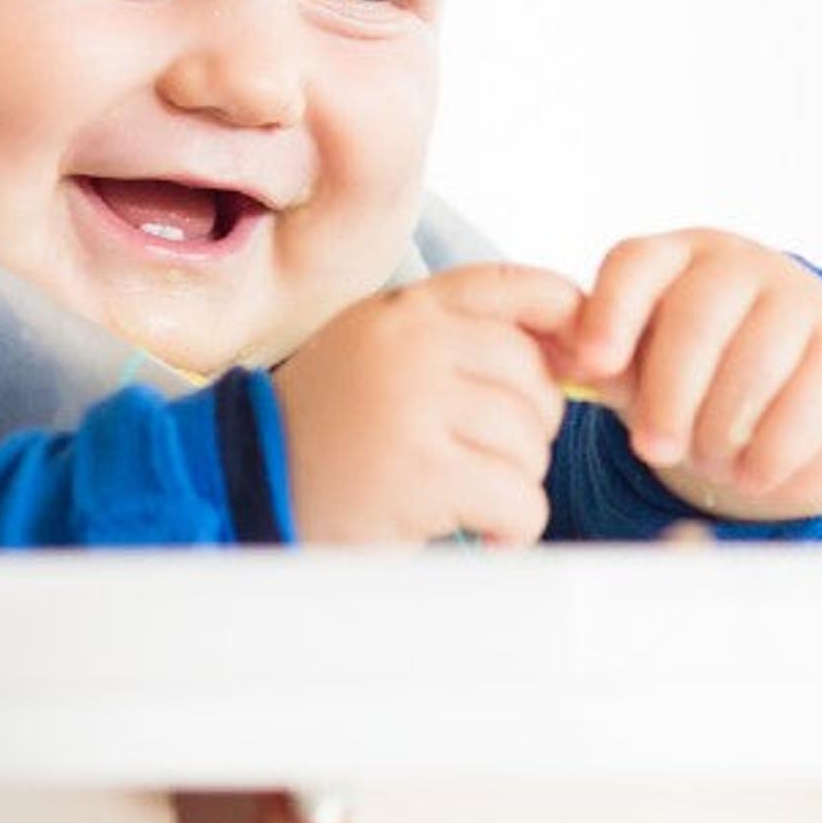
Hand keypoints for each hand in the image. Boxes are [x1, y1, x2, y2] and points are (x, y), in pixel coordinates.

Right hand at [272, 265, 581, 544]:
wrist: (244, 491)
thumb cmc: (327, 434)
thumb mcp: (380, 356)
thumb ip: (458, 338)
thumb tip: (577, 341)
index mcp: (405, 310)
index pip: (518, 288)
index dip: (568, 324)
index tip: (578, 367)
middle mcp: (411, 343)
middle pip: (538, 383)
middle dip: (527, 435)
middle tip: (478, 464)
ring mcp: (416, 405)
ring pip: (533, 446)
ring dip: (512, 486)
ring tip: (459, 498)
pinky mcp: (424, 474)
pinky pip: (520, 502)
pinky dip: (509, 531)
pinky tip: (473, 533)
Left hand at [554, 230, 821, 522]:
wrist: (792, 404)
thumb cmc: (696, 379)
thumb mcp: (641, 366)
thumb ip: (603, 363)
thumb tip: (563, 364)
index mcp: (674, 258)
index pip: (635, 265)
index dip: (611, 313)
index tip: (593, 366)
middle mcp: (739, 265)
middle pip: (698, 316)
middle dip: (669, 393)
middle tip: (653, 448)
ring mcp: (801, 299)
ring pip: (755, 359)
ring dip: (721, 427)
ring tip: (706, 462)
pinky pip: (809, 398)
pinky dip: (773, 449)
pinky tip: (751, 473)